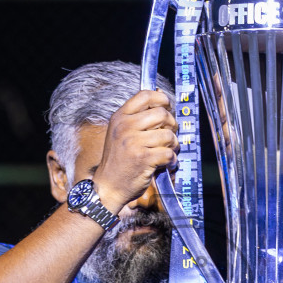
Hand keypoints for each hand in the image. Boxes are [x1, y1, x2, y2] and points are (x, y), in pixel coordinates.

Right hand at [92, 91, 177, 211]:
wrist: (108, 186)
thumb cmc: (118, 160)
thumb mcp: (120, 133)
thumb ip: (138, 117)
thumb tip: (161, 95)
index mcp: (120, 117)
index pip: (145, 95)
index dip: (162, 99)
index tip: (167, 108)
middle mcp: (125, 127)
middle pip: (161, 114)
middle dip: (172, 125)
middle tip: (169, 136)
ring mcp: (134, 142)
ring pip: (168, 135)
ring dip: (174, 145)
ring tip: (168, 151)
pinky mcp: (143, 159)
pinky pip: (169, 153)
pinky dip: (172, 160)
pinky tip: (166, 163)